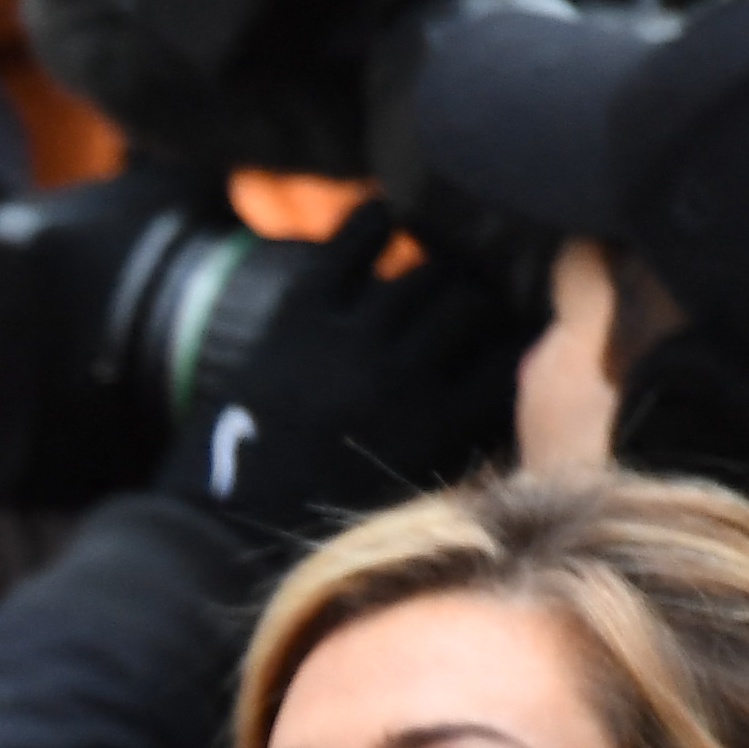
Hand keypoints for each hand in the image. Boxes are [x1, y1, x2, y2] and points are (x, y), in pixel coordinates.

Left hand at [160, 206, 532, 524]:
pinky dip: (377, 221)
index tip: (523, 336)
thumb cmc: (321, 525)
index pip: (510, 360)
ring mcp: (347, 340)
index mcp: (436, 428)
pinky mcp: (299, 316)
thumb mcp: (411, 494)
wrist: (225, 530)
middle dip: (481, 302)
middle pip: (470, 307)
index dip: (523, 343)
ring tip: (442, 270)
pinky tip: (391, 217)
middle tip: (478, 301)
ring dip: (439, 269)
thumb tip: (512, 383)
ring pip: (421, 274)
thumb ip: (463, 441)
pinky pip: (351, 242)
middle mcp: (400, 376)